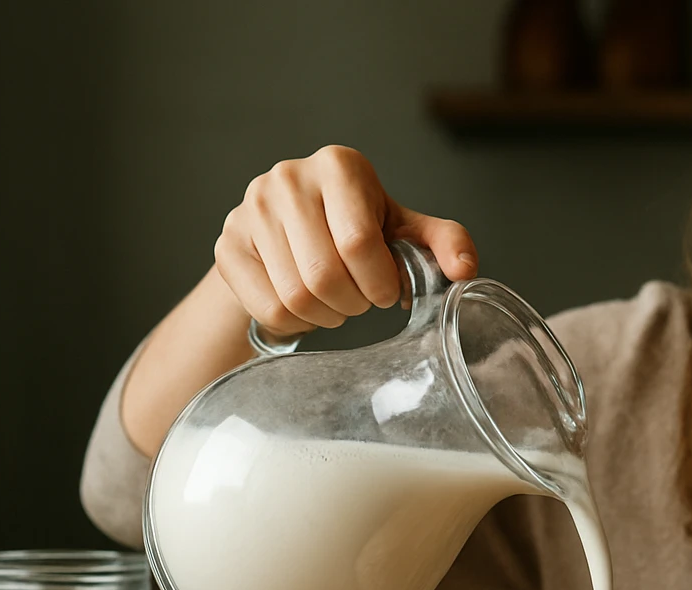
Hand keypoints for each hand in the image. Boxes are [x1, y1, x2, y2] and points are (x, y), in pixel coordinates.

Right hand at [213, 144, 477, 336]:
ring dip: (328, 314)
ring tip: (339, 301)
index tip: (387, 290)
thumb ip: (444, 242)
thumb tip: (464, 270)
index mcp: (339, 166)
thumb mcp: (405, 230)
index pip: (358, 243)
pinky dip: (297, 322)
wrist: (293, 234)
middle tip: (362, 299)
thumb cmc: (358, 229)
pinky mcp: (227, 245)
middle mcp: (287, 179)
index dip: (380, 283)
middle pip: (325, 275)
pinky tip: (309, 307)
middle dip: (355, 303)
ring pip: (296, 295)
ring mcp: (250, 210)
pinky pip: (269, 308)